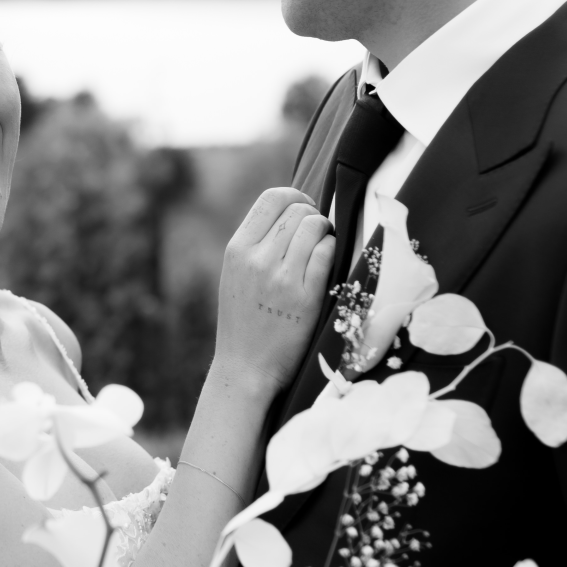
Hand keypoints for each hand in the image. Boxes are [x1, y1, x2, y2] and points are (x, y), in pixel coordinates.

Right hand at [215, 187, 333, 394]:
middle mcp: (257, 259)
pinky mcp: (305, 297)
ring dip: (324, 233)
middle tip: (316, 236)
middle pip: (298, 209)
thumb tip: (294, 211)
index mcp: (237, 249)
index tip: (303, 212)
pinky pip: (326, 253)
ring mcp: (281, 278)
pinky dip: (330, 252)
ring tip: (320, 250)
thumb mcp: (236, 275)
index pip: (272, 198)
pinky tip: (324, 266)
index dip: (295, 197)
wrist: (245, 368)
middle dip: (313, 217)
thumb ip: (257, 243)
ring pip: (315, 226)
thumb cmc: (243, 321)